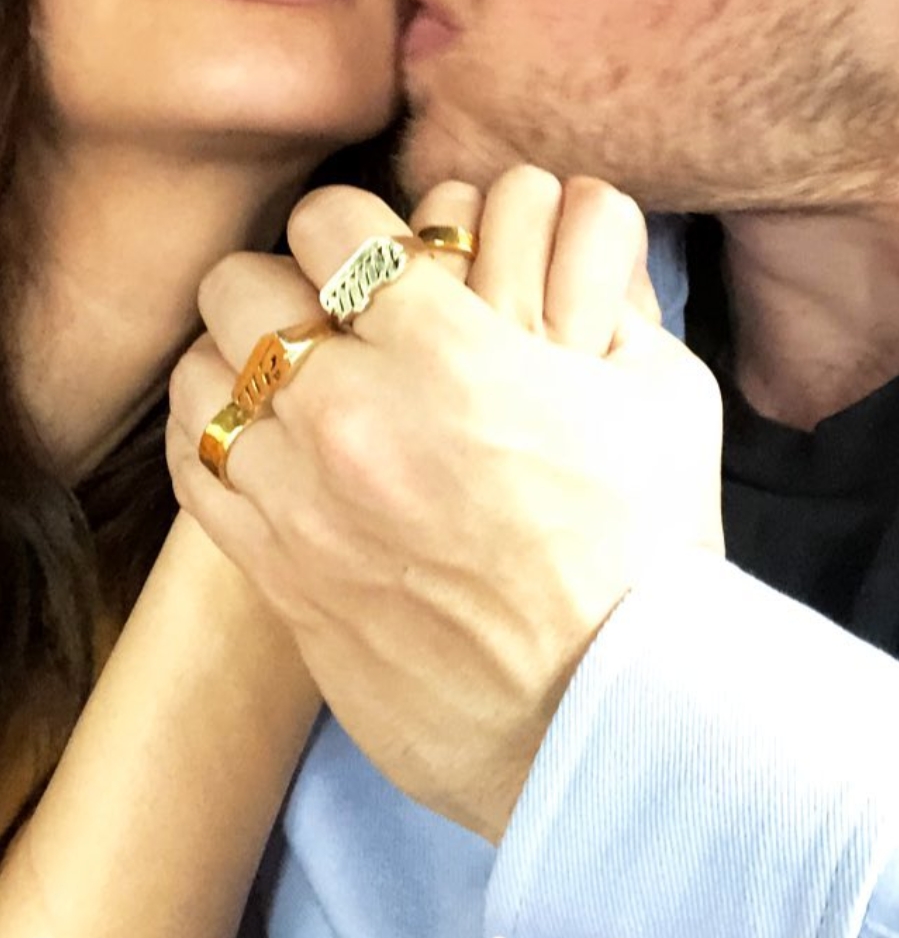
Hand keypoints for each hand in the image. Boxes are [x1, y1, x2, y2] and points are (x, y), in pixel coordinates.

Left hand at [167, 168, 722, 840]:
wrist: (611, 717)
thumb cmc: (652, 554)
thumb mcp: (666, 394)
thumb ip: (603, 304)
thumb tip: (568, 256)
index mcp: (450, 352)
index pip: (327, 219)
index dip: (353, 225)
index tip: (379, 256)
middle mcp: (353, 415)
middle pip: (240, 285)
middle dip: (285, 285)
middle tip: (334, 318)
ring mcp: (300, 501)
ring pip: (200, 373)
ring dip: (242, 363)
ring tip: (295, 384)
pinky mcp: (276, 577)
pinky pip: (192, 467)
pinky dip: (216, 439)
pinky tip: (267, 447)